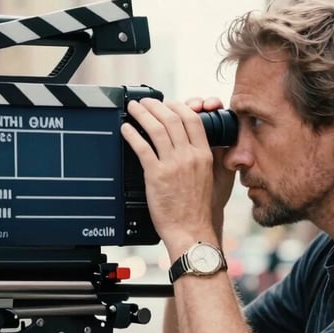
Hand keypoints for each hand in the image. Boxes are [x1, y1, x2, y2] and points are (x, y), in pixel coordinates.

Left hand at [121, 96, 234, 257]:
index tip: (167, 104)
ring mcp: (173, 165)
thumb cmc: (196, 209)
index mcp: (204, 155)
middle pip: (172, 119)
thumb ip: (199, 159)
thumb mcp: (208, 178)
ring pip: (157, 129)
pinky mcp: (157, 175)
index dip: (178, 107)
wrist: (191, 230)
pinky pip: (142, 148)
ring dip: (143, 114)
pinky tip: (126, 129)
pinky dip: (132, 135)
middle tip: (145, 102)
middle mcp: (190, 156)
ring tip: (133, 109)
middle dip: (156, 106)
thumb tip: (185, 145)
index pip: (192, 120)